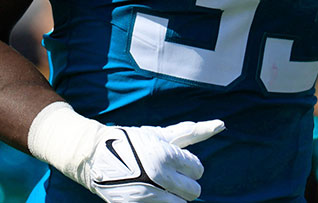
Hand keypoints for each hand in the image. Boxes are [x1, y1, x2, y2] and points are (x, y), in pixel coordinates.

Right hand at [86, 120, 224, 202]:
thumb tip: (222, 124)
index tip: (174, 162)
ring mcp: (147, 195)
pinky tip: (150, 193)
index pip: (198, 171)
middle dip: (184, 184)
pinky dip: (159, 202)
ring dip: (173, 195)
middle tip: (169, 176)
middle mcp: (158, 176)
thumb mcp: (161, 134)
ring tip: (159, 185)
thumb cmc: (132, 141)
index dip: (188, 166)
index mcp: (166, 155)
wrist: (95, 156)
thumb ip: (194, 131)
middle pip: (193, 192)